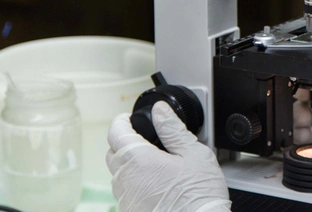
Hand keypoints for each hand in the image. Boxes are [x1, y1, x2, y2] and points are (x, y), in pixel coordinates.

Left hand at [106, 102, 231, 211]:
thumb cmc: (199, 195)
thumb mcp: (194, 154)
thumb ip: (173, 129)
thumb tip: (160, 110)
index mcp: (140, 161)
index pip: (116, 134)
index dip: (120, 122)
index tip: (126, 118)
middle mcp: (126, 182)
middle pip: (112, 154)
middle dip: (123, 142)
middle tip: (140, 139)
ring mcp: (126, 201)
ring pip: (117, 176)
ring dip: (128, 166)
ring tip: (151, 164)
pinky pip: (124, 194)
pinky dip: (134, 185)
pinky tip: (154, 186)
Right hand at [294, 86, 311, 186]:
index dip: (304, 90)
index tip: (301, 92)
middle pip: (303, 111)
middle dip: (296, 111)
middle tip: (302, 114)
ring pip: (302, 132)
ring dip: (296, 129)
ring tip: (303, 129)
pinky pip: (310, 154)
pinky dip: (301, 151)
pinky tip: (303, 146)